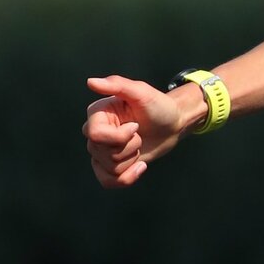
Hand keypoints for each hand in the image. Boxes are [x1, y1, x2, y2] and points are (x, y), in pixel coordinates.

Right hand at [82, 73, 191, 187]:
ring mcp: (101, 150)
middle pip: (102, 153)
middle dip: (129, 148)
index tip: (136, 126)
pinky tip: (140, 167)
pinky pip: (108, 181)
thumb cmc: (159, 106)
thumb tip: (90, 82)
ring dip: (131, 160)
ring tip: (139, 144)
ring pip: (109, 168)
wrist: (172, 125)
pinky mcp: (110, 165)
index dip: (119, 136)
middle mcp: (95, 132)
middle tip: (139, 134)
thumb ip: (118, 84)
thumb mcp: (142, 92)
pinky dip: (127, 179)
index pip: (96, 135)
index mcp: (97, 113)